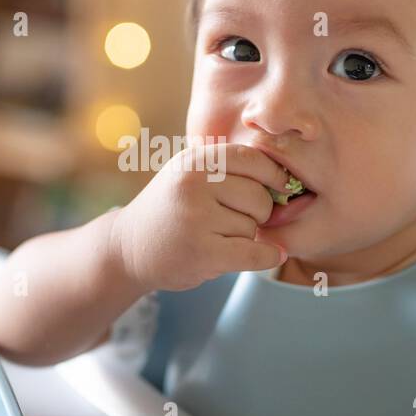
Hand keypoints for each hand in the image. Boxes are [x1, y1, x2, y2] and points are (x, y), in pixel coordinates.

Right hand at [110, 142, 290, 291]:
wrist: (127, 248)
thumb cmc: (171, 210)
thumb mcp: (190, 175)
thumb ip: (229, 170)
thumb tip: (288, 179)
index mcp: (195, 160)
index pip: (253, 158)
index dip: (274, 175)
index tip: (282, 188)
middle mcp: (193, 184)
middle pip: (258, 197)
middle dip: (258, 213)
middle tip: (235, 221)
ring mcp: (196, 218)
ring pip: (252, 228)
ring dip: (245, 238)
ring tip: (216, 237)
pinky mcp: (201, 251)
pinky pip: (254, 253)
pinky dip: (267, 257)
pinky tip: (272, 255)